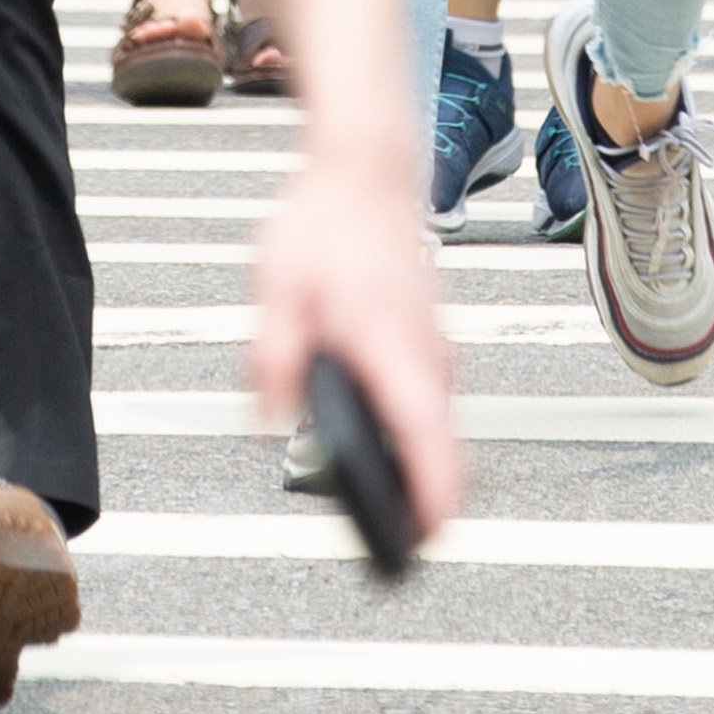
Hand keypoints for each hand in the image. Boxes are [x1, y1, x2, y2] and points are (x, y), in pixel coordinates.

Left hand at [239, 141, 465, 541]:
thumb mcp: (276, 289)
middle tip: (396, 545)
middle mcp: (423, 350)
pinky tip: (382, 447)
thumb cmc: (323, 224)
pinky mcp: (429, 339)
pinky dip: (417, 435)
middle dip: (428, 499)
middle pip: (445, 445)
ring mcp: (433, 344)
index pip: (425, 432)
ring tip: (385, 510)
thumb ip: (272, 358)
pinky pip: (430, 402)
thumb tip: (268, 421)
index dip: (432, 492)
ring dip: (421, 468)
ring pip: (438, 426)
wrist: (366, 167)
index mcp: (386, 342)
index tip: (429, 537)